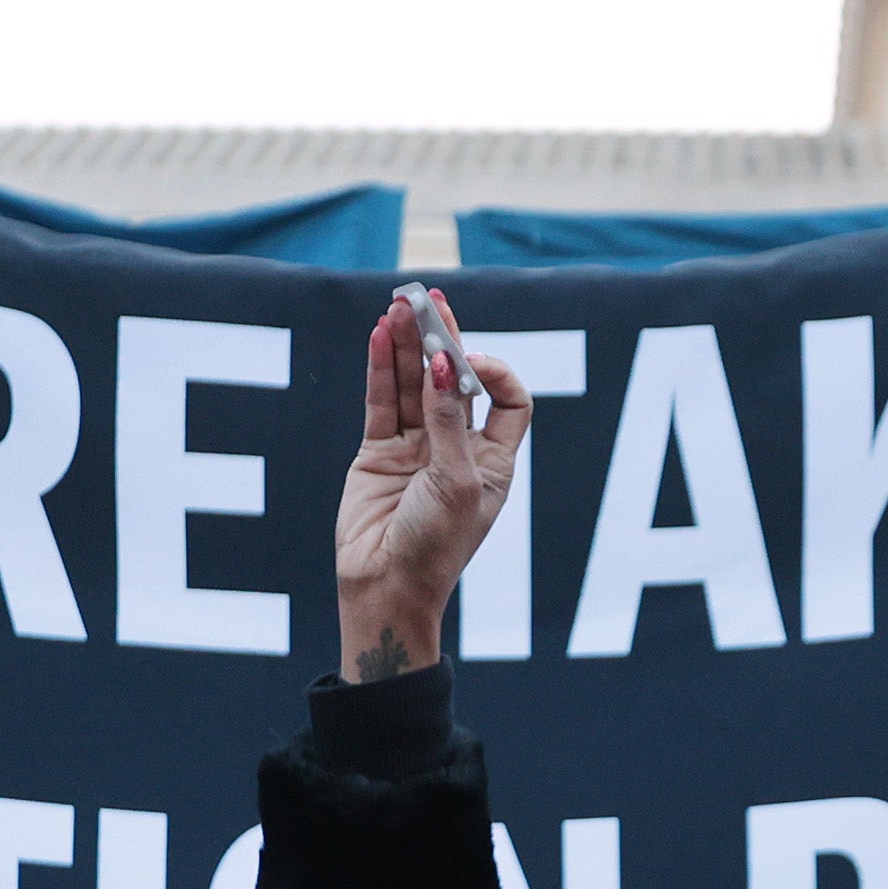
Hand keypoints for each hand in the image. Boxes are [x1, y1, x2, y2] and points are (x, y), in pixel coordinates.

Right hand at [328, 287, 528, 680]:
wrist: (386, 587)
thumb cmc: (436, 546)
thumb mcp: (457, 482)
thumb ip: (448, 422)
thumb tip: (440, 366)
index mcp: (494, 460)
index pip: (509, 401)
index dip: (495, 374)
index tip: (469, 364)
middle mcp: (457, 448)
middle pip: (453, 380)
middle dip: (442, 341)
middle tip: (428, 300)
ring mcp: (416, 447)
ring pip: (412, 383)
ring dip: (406, 345)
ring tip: (397, 307)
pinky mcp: (378, 451)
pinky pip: (381, 401)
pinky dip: (380, 368)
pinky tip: (379, 334)